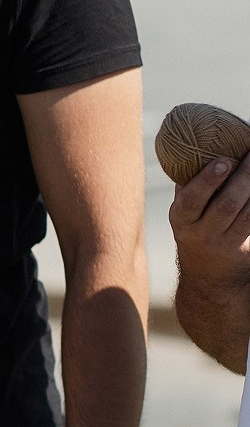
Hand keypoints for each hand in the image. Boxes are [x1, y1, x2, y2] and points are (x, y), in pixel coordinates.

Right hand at [169, 152, 249, 287]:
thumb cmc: (196, 231)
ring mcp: (226, 245)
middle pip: (226, 205)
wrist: (209, 277)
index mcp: (182, 221)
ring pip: (247, 215)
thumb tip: (197, 148)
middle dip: (242, 179)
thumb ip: (189, 187)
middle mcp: (202, 235)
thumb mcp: (184, 215)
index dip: (207, 180)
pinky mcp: (246, 251)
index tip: (222, 160)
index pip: (192, 200)